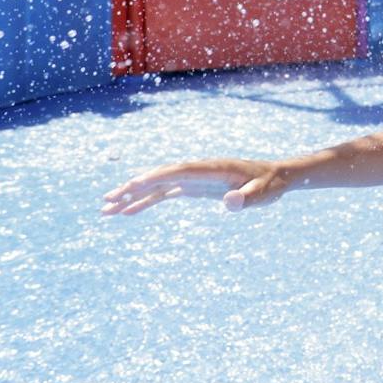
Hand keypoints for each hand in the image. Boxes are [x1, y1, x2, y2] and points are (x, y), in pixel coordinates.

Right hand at [101, 158, 287, 215]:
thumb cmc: (269, 185)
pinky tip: (128, 213)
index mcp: (213, 169)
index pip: (178, 171)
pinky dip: (146, 202)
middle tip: (107, 201)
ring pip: (157, 186)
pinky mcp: (194, 188)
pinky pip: (164, 194)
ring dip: (133, 196)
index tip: (132, 186)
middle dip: (133, 187)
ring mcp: (194, 179)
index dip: (155, 177)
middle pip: (160, 177)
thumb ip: (246, 199)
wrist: (276, 177)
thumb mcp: (262, 194)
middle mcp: (198, 171)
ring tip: (107, 210)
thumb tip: (230, 203)